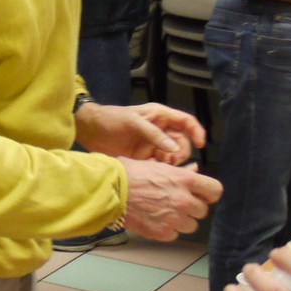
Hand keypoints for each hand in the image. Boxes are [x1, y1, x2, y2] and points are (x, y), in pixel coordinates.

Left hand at [76, 102, 203, 162]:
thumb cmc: (111, 119)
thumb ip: (153, 134)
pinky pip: (160, 165)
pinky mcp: (145, 158)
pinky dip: (162, 169)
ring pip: (173, 155)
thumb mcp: (132, 122)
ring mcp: (153, 145)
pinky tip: (157, 172)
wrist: (89, 131)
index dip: (196, 131)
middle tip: (171, 160)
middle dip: (181, 151)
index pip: (186, 122)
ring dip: (172, 162)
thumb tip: (174, 149)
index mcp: (160, 117)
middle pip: (182, 142)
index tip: (201, 144)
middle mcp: (160, 131)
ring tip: (162, 166)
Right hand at [117, 158, 218, 240]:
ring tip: (163, 213)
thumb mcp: (156, 166)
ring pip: (191, 225)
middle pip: (203, 210)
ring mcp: (175, 218)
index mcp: (184, 180)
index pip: (215, 190)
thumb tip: (194, 170)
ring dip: (181, 221)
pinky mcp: (163, 232)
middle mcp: (184, 200)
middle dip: (192, 208)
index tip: (201, 195)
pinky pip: (174, 234)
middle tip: (176, 204)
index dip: (208, 193)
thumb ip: (179, 171)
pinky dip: (167, 230)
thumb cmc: (128, 174)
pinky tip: (154, 220)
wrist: (108, 191)